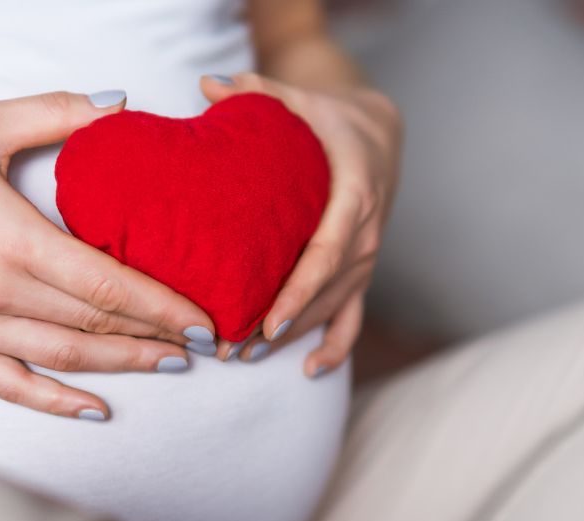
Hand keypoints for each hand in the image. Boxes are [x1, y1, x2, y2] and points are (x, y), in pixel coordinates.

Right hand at [0, 91, 215, 419]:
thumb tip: (119, 104)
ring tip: (170, 366)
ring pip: (64, 358)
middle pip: (94, 324)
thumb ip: (54, 112)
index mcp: (10, 238)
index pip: (106, 283)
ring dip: (122, 366)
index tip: (204, 318)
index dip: (163, 306)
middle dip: (156, 337)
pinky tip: (94, 409)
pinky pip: (10, 387)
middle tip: (205, 344)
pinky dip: (56, 402)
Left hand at [199, 74, 401, 375]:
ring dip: (292, 340)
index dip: (298, 293)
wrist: (378, 134)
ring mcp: (365, 259)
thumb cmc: (328, 118)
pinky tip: (308, 372)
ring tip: (244, 359)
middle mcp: (364, 235)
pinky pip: (352, 319)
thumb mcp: (298, 98)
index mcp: (353, 196)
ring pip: (332, 310)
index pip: (326, 254)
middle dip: (281, 326)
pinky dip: (334, 347)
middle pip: (324, 294)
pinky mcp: (361, 272)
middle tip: (231, 349)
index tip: (267, 322)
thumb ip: (256, 92)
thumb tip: (206, 84)